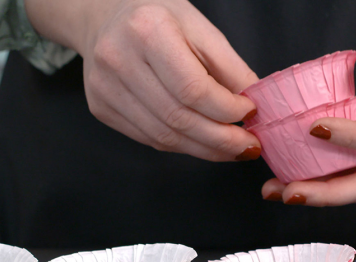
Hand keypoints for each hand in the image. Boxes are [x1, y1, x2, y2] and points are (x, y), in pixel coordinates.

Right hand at [25, 0, 261, 161]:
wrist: (105, 18)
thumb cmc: (159, 17)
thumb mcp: (200, 27)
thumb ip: (229, 66)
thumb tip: (255, 106)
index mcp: (146, 30)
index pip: (192, 88)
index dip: (226, 109)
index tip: (250, 113)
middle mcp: (118, 60)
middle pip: (178, 117)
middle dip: (220, 139)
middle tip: (248, 146)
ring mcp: (104, 88)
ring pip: (164, 136)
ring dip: (204, 149)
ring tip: (231, 150)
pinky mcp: (100, 108)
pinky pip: (150, 139)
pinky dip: (183, 146)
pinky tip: (203, 144)